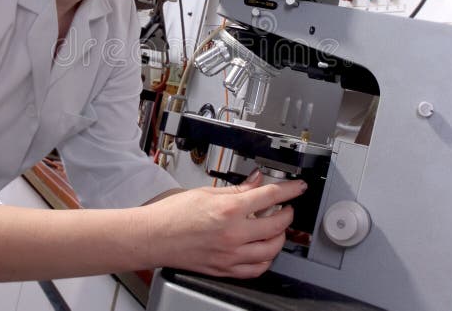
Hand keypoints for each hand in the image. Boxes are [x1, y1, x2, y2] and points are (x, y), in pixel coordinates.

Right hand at [141, 170, 306, 277]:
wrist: (153, 237)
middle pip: (277, 224)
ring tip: (276, 227)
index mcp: (228, 210)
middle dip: (287, 213)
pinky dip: (266, 259)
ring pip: (271, 250)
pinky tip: (263, 250)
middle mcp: (233, 234)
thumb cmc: (172, 215)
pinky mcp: (224, 270)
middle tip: (285, 206)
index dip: (290, 189)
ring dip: (279, 237)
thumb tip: (255, 181)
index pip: (270, 196)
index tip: (298, 187)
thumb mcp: (207, 192)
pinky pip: (256, 269)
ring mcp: (230, 255)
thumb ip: (236, 189)